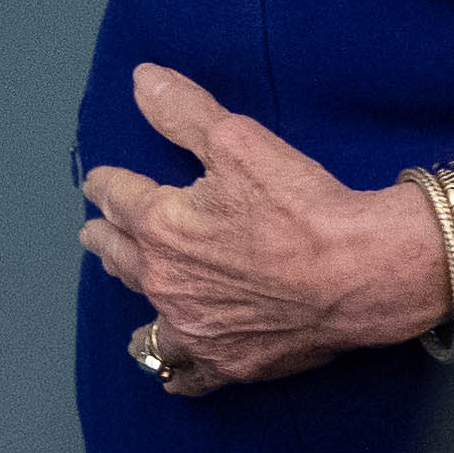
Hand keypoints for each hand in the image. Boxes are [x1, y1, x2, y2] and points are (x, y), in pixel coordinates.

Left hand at [78, 62, 448, 387]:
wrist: (359, 273)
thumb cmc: (300, 205)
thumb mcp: (239, 140)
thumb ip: (184, 112)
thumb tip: (141, 80)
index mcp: (161, 226)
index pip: (117, 198)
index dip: (106, 185)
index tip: (98, 182)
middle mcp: (165, 282)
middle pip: (119, 256)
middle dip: (104, 237)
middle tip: (94, 231)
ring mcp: (195, 329)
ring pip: (144, 316)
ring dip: (132, 293)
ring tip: (126, 282)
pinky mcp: (228, 362)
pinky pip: (185, 372)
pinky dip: (173, 367)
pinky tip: (169, 367)